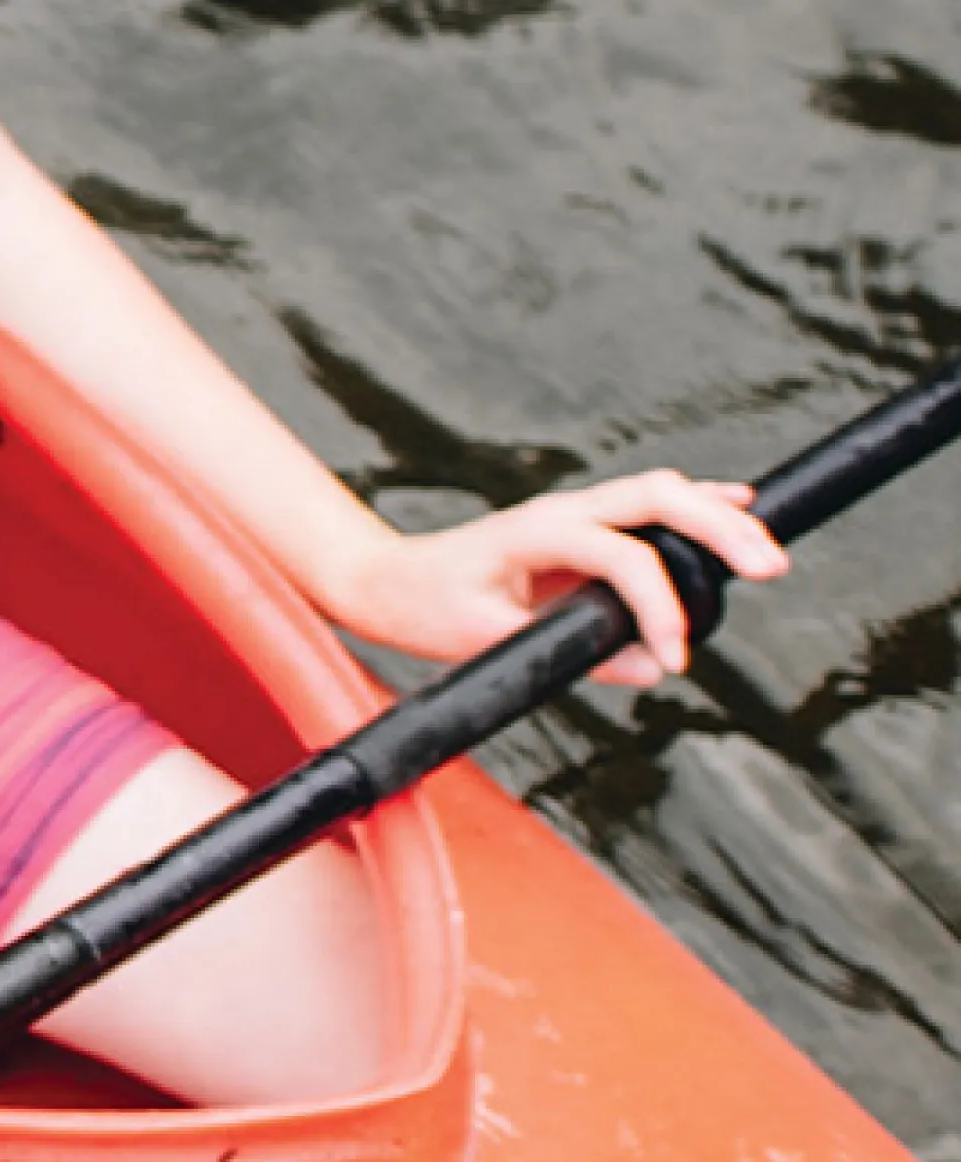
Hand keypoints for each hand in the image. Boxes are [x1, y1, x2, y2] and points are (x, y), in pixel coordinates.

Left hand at [330, 471, 787, 686]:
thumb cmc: (429, 608)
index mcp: (535, 533)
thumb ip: (566, 651)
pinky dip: (695, 509)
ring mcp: (574, 513)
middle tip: (770, 569)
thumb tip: (649, 668)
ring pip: (659, 494)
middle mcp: (561, 511)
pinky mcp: (583, 528)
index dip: (659, 608)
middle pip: (656, 497)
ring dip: (717, 516)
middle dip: (718, 528)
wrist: (390, 582)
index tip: (676, 661)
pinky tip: (739, 509)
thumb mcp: (487, 640)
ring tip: (769, 551)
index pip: (623, 557)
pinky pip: (648, 509)